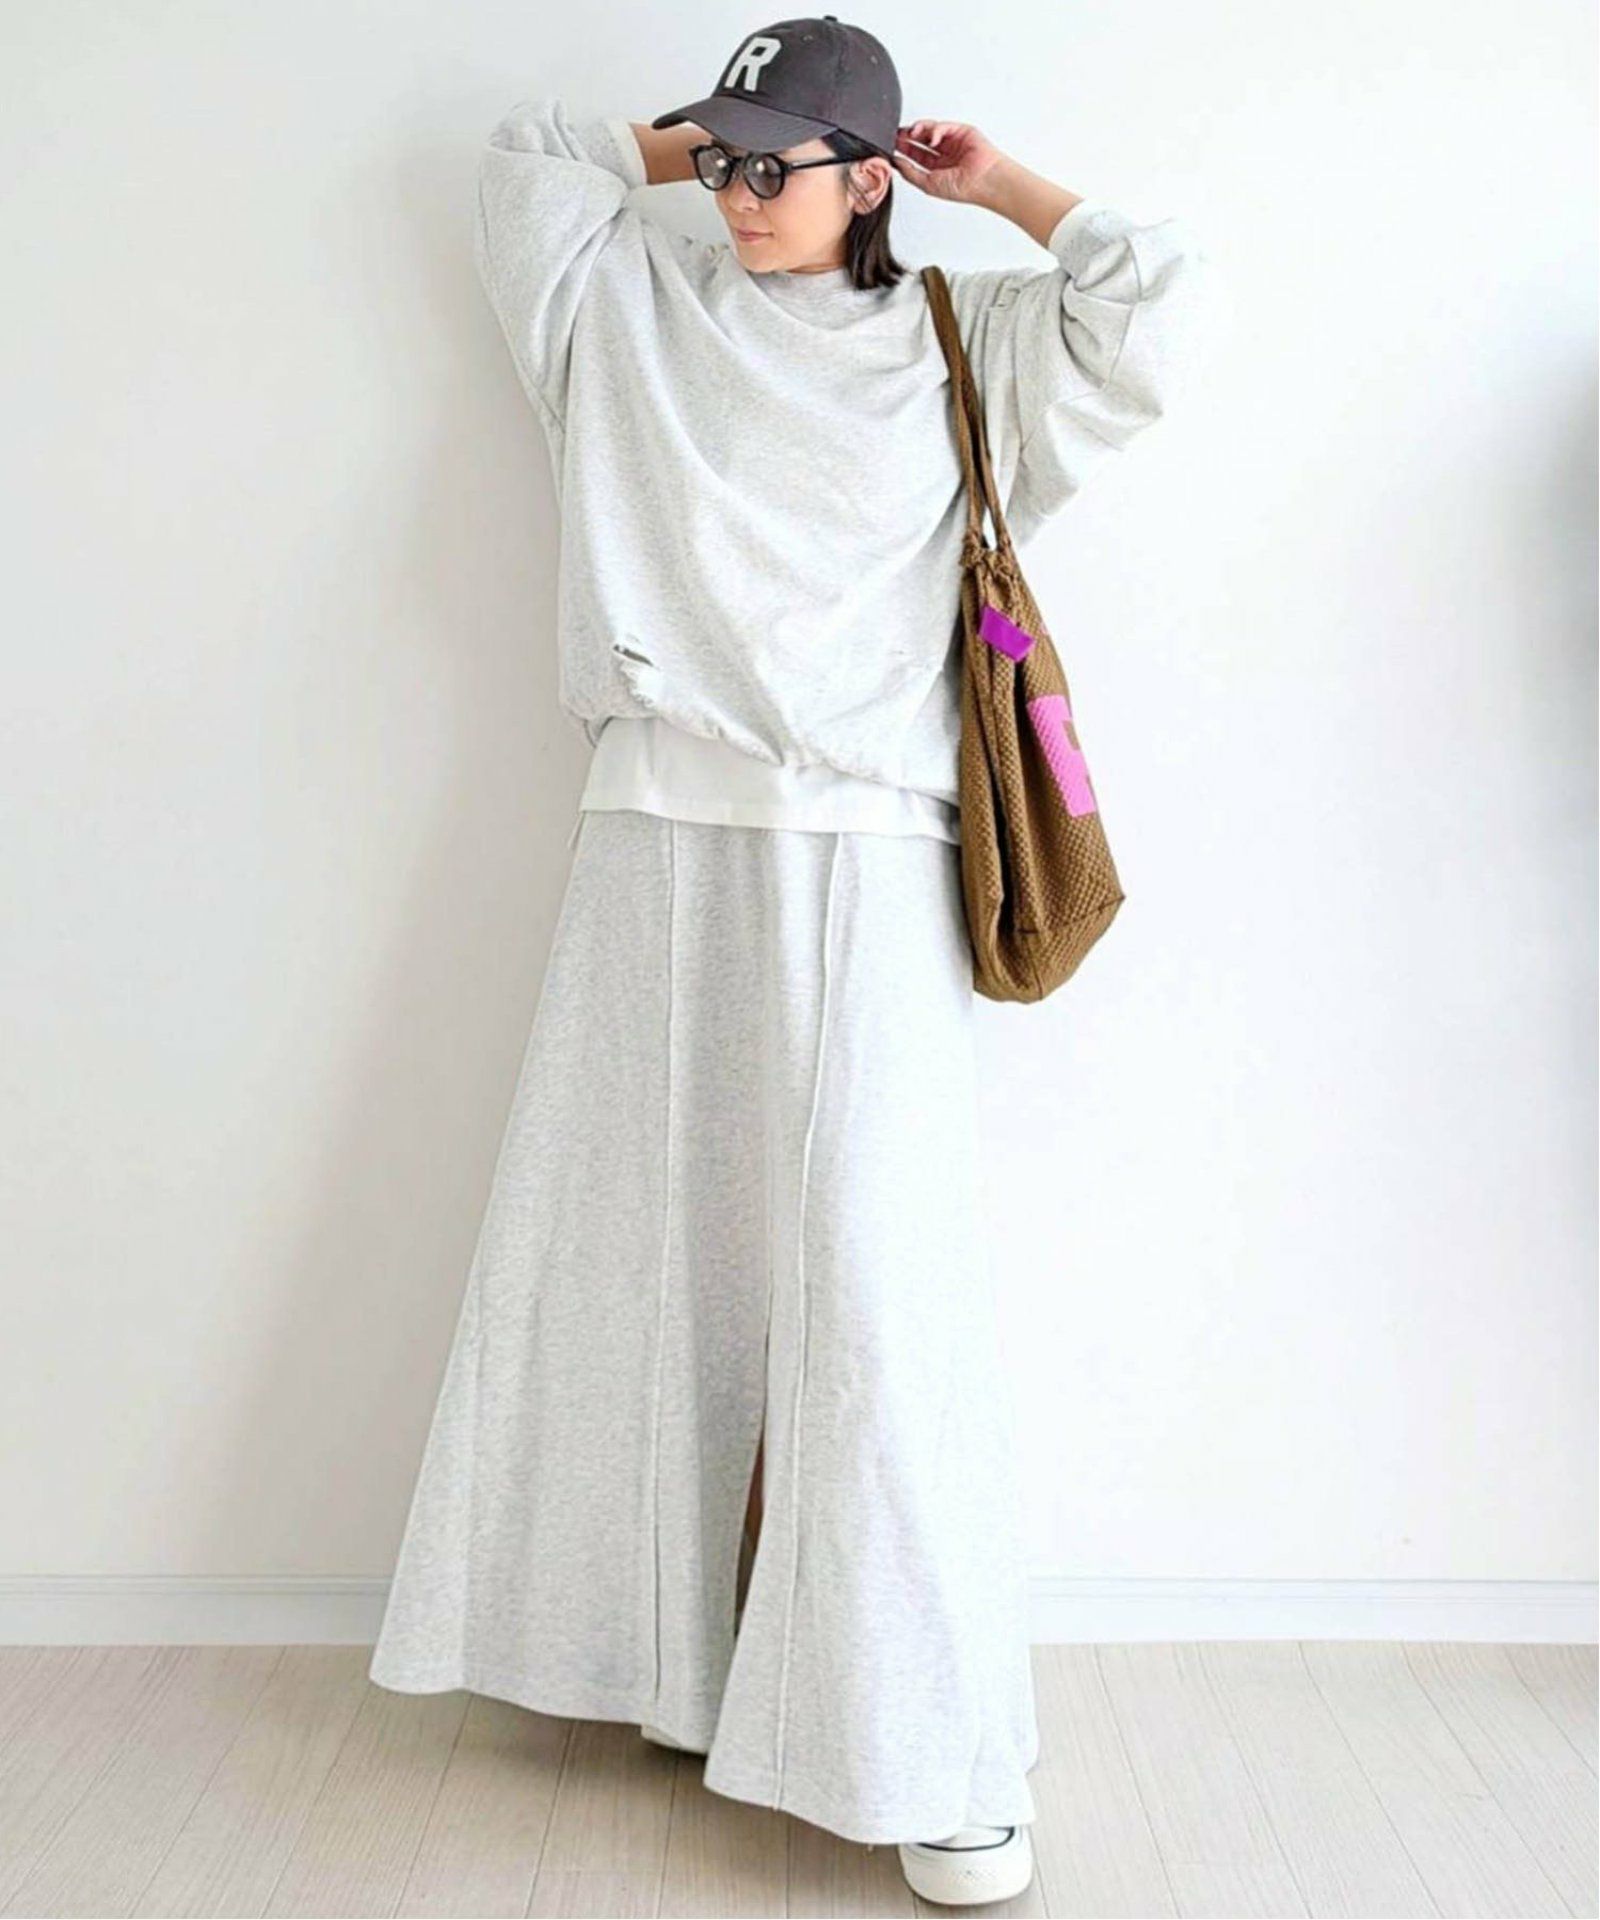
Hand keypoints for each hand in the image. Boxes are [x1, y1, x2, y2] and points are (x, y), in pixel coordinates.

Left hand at [890, 120, 1009, 206]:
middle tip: (897, 135)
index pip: (917, 156)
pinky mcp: (961, 132)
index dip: (903, 150)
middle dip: (908, 137)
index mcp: (938, 169)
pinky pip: (943, 126)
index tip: (892, 147)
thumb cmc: (963, 187)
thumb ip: (910, 173)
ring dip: (919, 130)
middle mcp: (945, 155)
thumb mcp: (927, 184)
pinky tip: (933, 139)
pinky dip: (935, 130)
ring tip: (911, 133)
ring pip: (930, 130)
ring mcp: (953, 142)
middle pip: (921, 140)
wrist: (983, 180)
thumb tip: (896, 163)